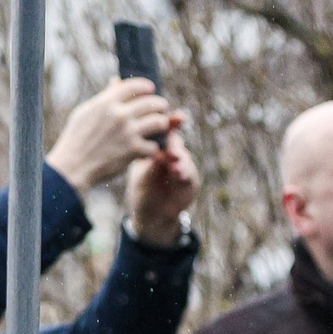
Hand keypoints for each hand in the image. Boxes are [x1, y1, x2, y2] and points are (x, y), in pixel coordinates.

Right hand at [46, 77, 184, 192]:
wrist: (72, 168)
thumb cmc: (75, 140)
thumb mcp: (85, 112)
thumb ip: (104, 97)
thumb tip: (116, 81)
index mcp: (106, 102)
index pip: (135, 86)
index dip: (147, 87)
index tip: (150, 90)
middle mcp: (119, 115)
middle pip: (152, 102)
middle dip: (160, 105)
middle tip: (160, 109)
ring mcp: (127, 133)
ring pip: (159, 122)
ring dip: (161, 124)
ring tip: (159, 126)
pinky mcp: (132, 151)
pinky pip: (154, 145)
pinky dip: (151, 148)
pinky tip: (146, 148)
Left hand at [127, 127, 200, 246]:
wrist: (152, 216)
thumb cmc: (142, 191)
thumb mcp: (142, 177)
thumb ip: (149, 164)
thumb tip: (154, 149)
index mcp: (158, 149)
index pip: (164, 133)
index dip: (171, 124)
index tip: (177, 118)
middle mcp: (172, 155)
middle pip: (176, 143)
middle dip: (174, 145)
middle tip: (170, 150)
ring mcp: (184, 167)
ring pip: (184, 159)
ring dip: (180, 161)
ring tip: (174, 166)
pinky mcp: (191, 182)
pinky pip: (190, 176)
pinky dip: (185, 175)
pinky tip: (180, 176)